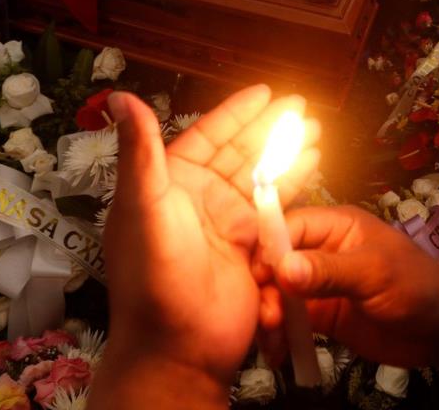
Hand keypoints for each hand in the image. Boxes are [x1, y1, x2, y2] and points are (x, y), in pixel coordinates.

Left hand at [91, 87, 319, 407]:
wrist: (178, 346)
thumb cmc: (153, 279)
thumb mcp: (144, 207)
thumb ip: (141, 151)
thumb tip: (123, 98)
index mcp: (168, 183)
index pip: (207, 135)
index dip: (236, 113)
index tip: (265, 92)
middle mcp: (197, 200)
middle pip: (239, 152)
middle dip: (270, 128)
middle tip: (302, 107)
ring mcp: (225, 225)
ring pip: (261, 178)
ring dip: (287, 153)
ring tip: (315, 132)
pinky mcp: (250, 250)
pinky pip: (276, 210)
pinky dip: (295, 187)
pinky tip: (314, 167)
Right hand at [255, 206, 438, 370]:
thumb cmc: (417, 287)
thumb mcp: (374, 273)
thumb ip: (329, 271)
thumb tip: (282, 269)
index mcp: (335, 226)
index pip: (287, 227)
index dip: (267, 250)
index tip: (258, 280)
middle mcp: (321, 251)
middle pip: (274, 263)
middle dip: (265, 290)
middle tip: (267, 319)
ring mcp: (319, 285)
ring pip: (277, 294)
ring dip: (268, 316)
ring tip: (271, 342)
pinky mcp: (320, 316)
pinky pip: (289, 321)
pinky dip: (278, 336)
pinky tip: (277, 354)